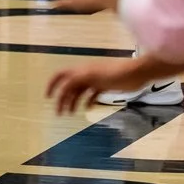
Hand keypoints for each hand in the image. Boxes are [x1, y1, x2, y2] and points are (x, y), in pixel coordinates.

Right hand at [46, 54, 162, 114]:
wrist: (135, 73)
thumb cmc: (115, 73)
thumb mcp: (94, 76)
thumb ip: (78, 79)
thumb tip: (64, 85)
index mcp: (81, 70)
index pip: (61, 75)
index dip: (52, 85)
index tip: (47, 98)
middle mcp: (85, 74)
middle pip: (69, 86)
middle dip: (62, 99)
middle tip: (59, 113)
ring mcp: (95, 80)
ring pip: (79, 91)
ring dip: (72, 101)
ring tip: (70, 114)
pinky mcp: (104, 86)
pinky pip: (91, 94)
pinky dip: (87, 101)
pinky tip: (88, 108)